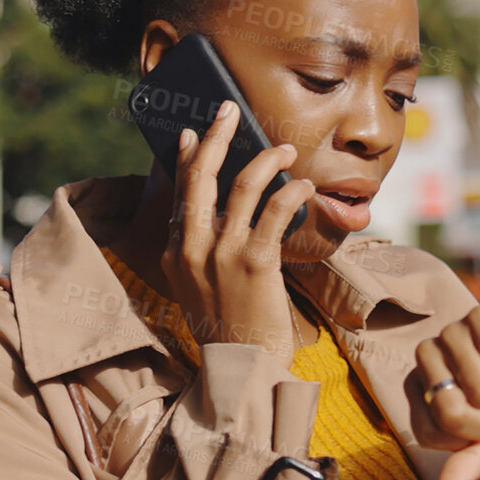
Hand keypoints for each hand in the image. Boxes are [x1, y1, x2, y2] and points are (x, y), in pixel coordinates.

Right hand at [161, 100, 320, 359]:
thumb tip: (209, 214)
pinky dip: (291, 191)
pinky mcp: (255, 263)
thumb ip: (197, 251)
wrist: (242, 369)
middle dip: (216, 137)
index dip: (185, 158)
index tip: (192, 132)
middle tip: (229, 110)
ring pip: (243, 186)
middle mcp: (192, 248)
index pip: (180, 192)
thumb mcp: (197, 287)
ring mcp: (222, 254)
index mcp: (175, 251)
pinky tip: (303, 186)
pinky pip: (275, 211)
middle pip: (201, 177)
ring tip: (285, 148)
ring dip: (267, 159)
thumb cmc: (228, 328)